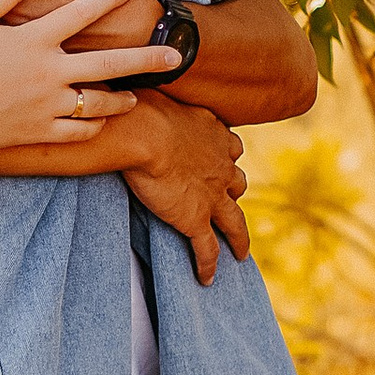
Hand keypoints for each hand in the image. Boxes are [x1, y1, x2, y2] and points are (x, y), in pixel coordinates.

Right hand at [0, 0, 160, 158]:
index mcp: (34, 41)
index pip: (81, 12)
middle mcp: (49, 73)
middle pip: (109, 63)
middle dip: (146, 58)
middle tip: (174, 54)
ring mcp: (47, 106)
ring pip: (98, 103)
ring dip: (122, 98)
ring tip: (135, 96)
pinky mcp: (39, 131)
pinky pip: (78, 131)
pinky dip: (93, 126)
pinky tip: (100, 121)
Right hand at [123, 97, 249, 281]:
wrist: (146, 132)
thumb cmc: (144, 108)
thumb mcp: (159, 99)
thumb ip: (158, 105)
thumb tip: (136, 95)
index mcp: (215, 135)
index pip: (229, 148)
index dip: (225, 156)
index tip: (221, 160)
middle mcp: (222, 166)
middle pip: (236, 184)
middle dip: (232, 192)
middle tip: (227, 201)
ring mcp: (212, 196)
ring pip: (234, 222)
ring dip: (237, 235)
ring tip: (238, 250)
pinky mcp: (195, 219)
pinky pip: (207, 249)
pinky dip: (209, 265)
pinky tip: (206, 279)